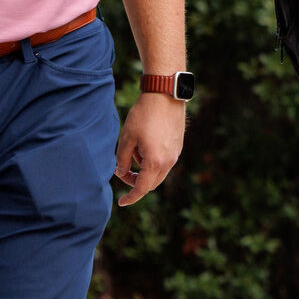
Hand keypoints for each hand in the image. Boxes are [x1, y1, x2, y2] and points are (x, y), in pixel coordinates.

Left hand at [114, 90, 186, 206]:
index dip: (131, 197)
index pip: (141, 188)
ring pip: (159, 173)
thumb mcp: (126, 138)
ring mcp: (176, 154)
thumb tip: (120, 172)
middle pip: (151, 183)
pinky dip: (153, 161)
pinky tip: (145, 144)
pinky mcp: (178, 146)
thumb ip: (121, 160)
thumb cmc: (143, 116)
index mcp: (155, 162)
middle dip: (136, 182)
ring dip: (144, 170)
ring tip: (134, 150)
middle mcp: (169, 161)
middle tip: (123, 171)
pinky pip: (165, 162)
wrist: (165, 96)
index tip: (121, 202)